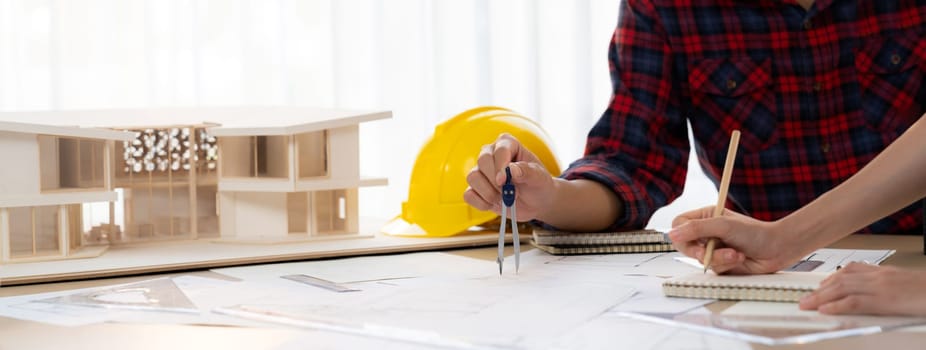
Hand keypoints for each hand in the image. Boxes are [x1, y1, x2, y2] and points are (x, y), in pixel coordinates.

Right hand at [463, 133, 554, 220]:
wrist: (536, 202)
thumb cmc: (538, 184)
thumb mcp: (539, 178)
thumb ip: (527, 171)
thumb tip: (512, 169)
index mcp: (507, 144)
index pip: (500, 150)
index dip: (500, 166)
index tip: (505, 181)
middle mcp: (491, 154)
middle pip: (482, 161)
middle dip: (496, 181)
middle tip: (511, 192)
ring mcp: (481, 171)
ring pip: (472, 178)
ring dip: (489, 193)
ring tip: (505, 199)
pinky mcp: (475, 188)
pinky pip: (469, 195)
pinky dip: (482, 203)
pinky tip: (495, 204)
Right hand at [669, 206, 799, 273]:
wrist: (777, 249)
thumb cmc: (754, 232)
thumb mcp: (723, 225)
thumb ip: (696, 229)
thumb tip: (671, 234)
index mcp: (705, 217)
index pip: (679, 225)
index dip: (681, 234)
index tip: (689, 240)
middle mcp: (707, 233)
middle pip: (686, 245)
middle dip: (701, 251)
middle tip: (709, 251)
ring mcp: (713, 249)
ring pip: (701, 260)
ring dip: (719, 258)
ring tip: (736, 253)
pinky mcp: (721, 264)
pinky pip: (713, 269)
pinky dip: (726, 264)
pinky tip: (740, 258)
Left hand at [799, 263, 925, 315]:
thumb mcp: (904, 285)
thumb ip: (886, 286)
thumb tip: (869, 296)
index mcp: (884, 272)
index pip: (850, 270)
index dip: (831, 279)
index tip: (818, 287)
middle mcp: (879, 276)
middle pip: (841, 280)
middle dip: (820, 290)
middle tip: (804, 299)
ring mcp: (882, 287)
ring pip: (843, 289)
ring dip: (821, 298)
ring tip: (807, 305)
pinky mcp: (887, 300)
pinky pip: (857, 302)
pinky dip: (838, 305)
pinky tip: (826, 310)